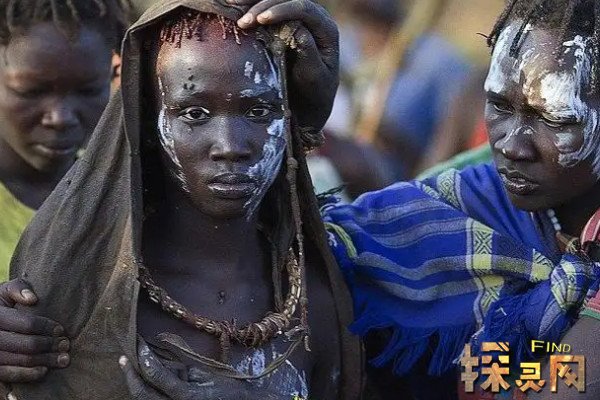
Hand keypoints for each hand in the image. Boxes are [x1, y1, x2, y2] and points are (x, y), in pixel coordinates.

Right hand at [0, 279, 69, 382]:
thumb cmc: (0, 305)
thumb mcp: (4, 292)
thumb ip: (17, 288)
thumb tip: (32, 299)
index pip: (28, 324)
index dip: (47, 327)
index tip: (61, 330)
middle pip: (27, 345)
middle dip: (50, 345)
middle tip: (66, 345)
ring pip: (21, 360)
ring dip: (45, 361)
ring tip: (63, 359)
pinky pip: (8, 375)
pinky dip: (27, 375)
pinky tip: (44, 371)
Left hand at [120, 341, 219, 399]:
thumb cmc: (227, 388)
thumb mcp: (207, 373)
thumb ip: (183, 365)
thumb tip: (162, 351)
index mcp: (186, 395)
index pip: (157, 376)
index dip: (145, 358)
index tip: (139, 343)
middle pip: (142, 394)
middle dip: (130, 375)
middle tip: (124, 359)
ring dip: (134, 383)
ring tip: (128, 367)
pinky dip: (145, 391)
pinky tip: (141, 380)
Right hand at [228, 0, 339, 133]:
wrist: (308, 102)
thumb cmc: (314, 93)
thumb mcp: (314, 78)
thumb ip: (309, 55)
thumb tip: (300, 31)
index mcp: (326, 29)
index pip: (305, 9)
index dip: (281, 11)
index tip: (261, 20)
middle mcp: (314, 18)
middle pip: (287, 0)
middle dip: (263, 7)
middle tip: (243, 22)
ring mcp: (298, 18)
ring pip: (276, 1)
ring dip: (254, 5)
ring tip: (237, 16)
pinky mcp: (283, 22)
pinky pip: (267, 9)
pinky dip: (251, 8)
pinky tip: (236, 13)